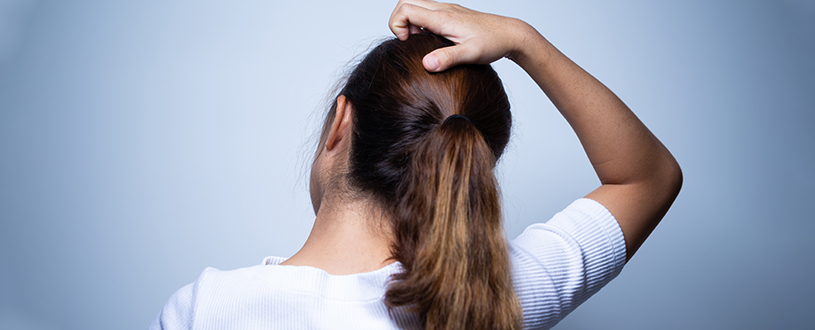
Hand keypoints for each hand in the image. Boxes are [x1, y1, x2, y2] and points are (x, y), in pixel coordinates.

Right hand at [388, 0, 532, 71]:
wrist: (510, 34)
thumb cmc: (492, 43)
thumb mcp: (470, 54)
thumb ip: (447, 59)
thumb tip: (426, 64)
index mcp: (442, 18)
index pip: (406, 10)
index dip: (397, 26)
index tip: (407, 43)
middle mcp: (442, 9)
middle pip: (406, 2)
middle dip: (398, 21)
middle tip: (409, 41)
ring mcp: (447, 10)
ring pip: (416, 5)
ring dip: (410, 21)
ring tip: (420, 42)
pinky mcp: (451, 14)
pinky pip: (427, 11)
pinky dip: (421, 23)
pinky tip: (432, 40)